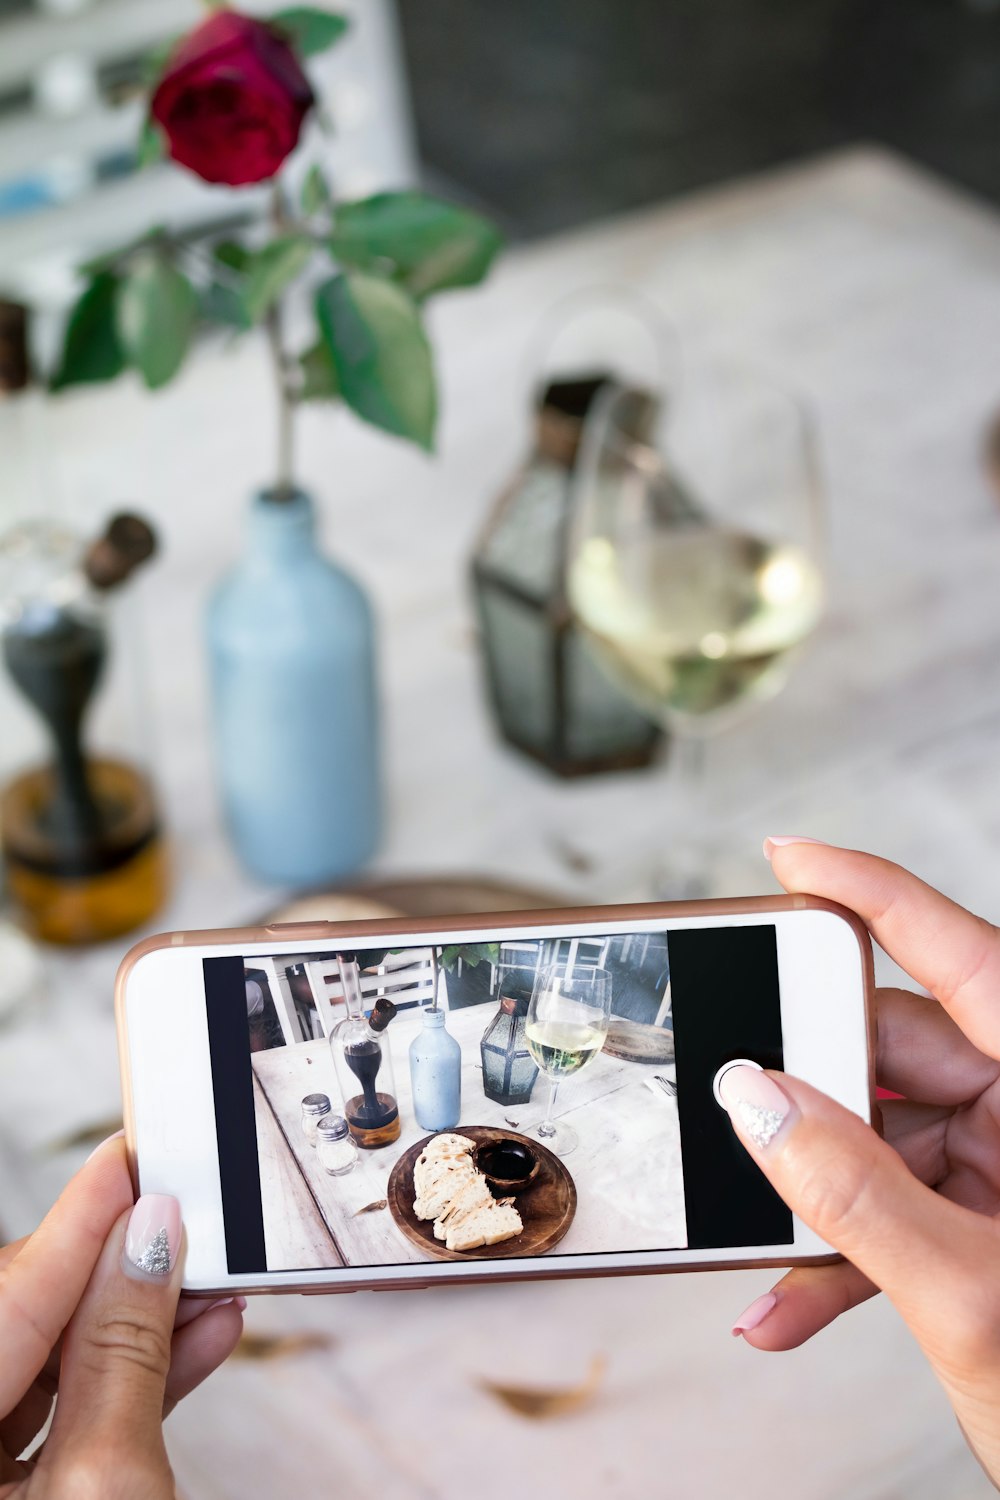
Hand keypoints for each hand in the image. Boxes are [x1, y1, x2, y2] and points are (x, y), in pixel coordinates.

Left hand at [1, 1135, 243, 1497]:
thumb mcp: (111, 1485)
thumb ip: (124, 1353)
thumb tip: (147, 1240)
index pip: (4, 1298)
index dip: (72, 1225)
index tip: (126, 1161)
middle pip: (19, 1321)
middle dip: (107, 1273)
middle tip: (177, 1223)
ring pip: (45, 1366)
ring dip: (132, 1325)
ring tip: (208, 1288)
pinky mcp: (16, 1495)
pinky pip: (60, 1416)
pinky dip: (126, 1380)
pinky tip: (194, 1341)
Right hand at [722, 839, 999, 1483]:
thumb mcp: (972, 1303)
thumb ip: (856, 1198)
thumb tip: (761, 1104)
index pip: (966, 956)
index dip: (871, 894)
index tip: (790, 861)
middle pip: (900, 1054)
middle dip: (810, 1100)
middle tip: (744, 1119)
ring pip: (885, 1139)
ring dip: (816, 1202)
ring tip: (772, 1254)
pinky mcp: (990, 1219)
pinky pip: (898, 1204)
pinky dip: (842, 1250)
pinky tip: (793, 1298)